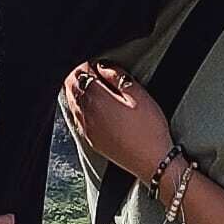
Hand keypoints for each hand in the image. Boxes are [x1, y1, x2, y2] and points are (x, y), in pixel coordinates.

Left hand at [58, 60, 170, 177]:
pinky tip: (92, 106)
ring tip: (93, 85)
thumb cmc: (149, 129)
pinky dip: (79, 106)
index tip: (97, 62)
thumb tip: (103, 65)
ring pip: (71, 101)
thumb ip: (118, 76)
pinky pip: (76, 117)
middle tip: (94, 70)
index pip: (80, 72)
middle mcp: (86, 113)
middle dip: (79, 75)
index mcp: (97, 98)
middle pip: (71, 86)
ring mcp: (85, 127)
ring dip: (78, 90)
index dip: (87, 63)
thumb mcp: (140, 95)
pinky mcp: (89, 139)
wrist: (152, 162)